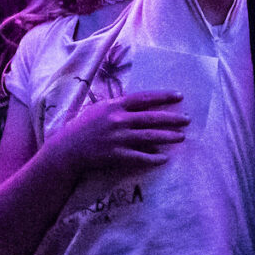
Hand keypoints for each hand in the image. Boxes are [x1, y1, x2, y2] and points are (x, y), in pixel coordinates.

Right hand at [51, 89, 188, 177]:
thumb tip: (139, 104)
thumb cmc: (83, 127)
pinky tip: (164, 158)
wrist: (67, 149)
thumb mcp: (99, 109)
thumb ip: (118, 105)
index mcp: (115, 106)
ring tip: (181, 137)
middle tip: (187, 120)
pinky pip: (139, 157)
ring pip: (149, 137)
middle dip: (171, 119)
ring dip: (167, 137)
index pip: (144, 98)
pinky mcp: (116, 155)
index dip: (163, 96)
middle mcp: (118, 120)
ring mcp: (118, 138)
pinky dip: (153, 158)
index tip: (179, 96)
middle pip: (151, 118)